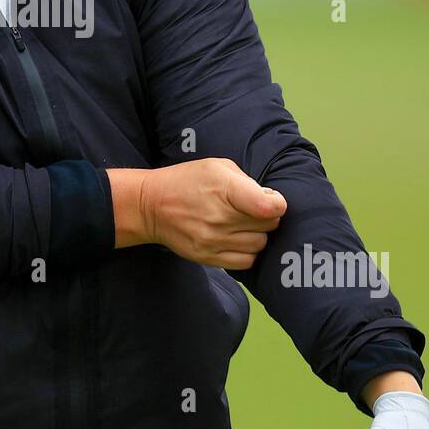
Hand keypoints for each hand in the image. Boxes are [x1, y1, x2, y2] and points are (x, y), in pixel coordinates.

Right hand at [140, 157, 286, 269]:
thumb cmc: (186, 181)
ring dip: (257, 234)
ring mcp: (213, 240)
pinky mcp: (207, 257)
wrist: (150, 205)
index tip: (271, 199)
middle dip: (267, 216)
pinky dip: (247, 251)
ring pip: (260, 244)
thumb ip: (247, 181)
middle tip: (253, 209)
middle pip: (269, 225)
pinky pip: (246, 262)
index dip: (278, 203)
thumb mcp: (216, 167)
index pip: (268, 207)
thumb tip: (270, 199)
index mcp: (224, 190)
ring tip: (243, 224)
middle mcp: (219, 218)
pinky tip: (237, 240)